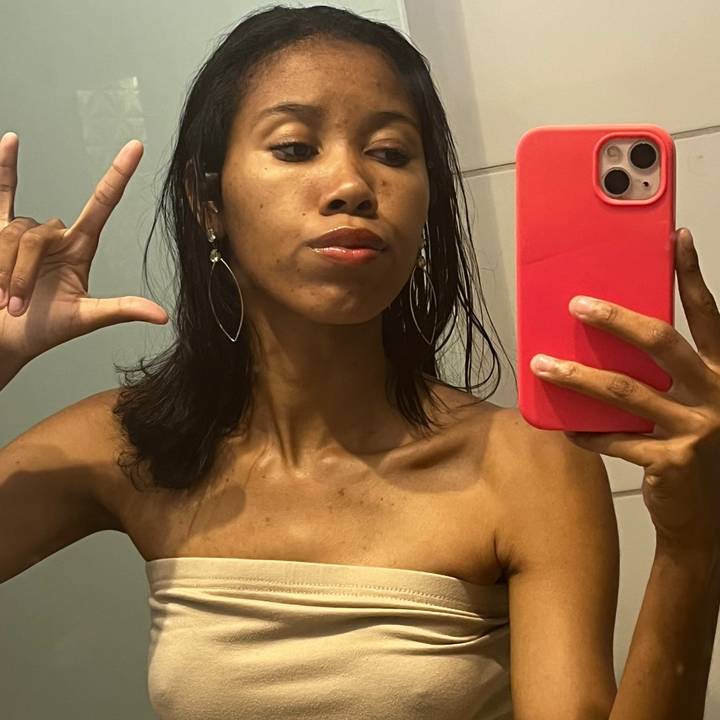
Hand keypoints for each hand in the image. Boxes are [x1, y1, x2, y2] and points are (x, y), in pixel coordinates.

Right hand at [0, 132, 167, 364]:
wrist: (4, 339)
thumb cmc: (43, 331)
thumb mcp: (85, 319)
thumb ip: (121, 309)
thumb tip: (162, 316)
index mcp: (81, 247)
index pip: (103, 202)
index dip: (118, 174)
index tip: (136, 146)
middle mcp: (56, 235)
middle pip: (37, 234)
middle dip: (23, 273)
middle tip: (17, 307)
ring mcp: (25, 232)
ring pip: (12, 232)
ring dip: (4, 270)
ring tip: (3, 300)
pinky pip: (2, 192)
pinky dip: (4, 167)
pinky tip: (9, 140)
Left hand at [530, 228, 719, 554]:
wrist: (707, 519)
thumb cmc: (695, 450)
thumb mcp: (692, 406)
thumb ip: (666, 377)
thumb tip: (608, 342)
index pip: (707, 316)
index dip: (692, 276)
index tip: (677, 239)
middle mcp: (717, 395)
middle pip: (662, 343)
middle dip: (616, 319)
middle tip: (576, 304)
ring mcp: (698, 429)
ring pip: (625, 391)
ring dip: (578, 376)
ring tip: (543, 364)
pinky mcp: (673, 462)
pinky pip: (614, 440)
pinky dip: (586, 433)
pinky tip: (566, 428)